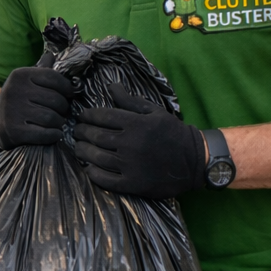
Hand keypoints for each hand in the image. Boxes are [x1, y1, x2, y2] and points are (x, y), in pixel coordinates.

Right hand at [0, 58, 74, 147]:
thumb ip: (40, 70)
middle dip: (63, 108)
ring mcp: (13, 111)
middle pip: (55, 99)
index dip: (66, 87)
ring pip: (52, 117)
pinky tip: (53, 133)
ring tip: (57, 122)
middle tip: (62, 112)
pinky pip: (45, 134)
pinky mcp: (14, 131)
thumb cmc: (18, 99)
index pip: (53, 77)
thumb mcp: (25, 81)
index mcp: (20, 75)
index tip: (69, 94)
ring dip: (59, 122)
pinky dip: (54, 135)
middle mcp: (15, 91)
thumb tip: (51, 54)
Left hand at [73, 86, 205, 198]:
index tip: (81, 116)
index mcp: (136, 123)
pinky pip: (106, 180)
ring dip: (82, 151)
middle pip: (96, 136)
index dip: (87, 116)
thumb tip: (111, 86)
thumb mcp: (154, 111)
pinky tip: (88, 167)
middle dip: (81, 132)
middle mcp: (130, 143)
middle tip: (76, 131)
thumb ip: (130, 101)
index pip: (102, 117)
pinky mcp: (133, 184)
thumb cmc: (173, 132)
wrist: (194, 160)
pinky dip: (93, 173)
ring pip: (97, 157)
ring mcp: (131, 165)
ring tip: (78, 147)